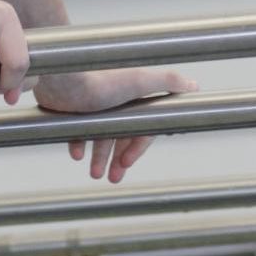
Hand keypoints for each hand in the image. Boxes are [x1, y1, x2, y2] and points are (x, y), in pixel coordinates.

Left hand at [33, 65, 197, 182]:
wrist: (61, 77)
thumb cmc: (100, 80)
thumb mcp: (140, 81)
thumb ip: (168, 82)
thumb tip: (193, 86)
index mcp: (133, 95)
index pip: (142, 127)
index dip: (137, 147)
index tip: (127, 163)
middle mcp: (115, 99)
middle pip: (121, 135)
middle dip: (117, 159)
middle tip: (112, 178)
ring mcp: (94, 104)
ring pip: (100, 136)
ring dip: (99, 157)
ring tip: (95, 174)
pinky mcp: (74, 107)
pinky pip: (78, 130)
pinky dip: (79, 143)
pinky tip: (76, 154)